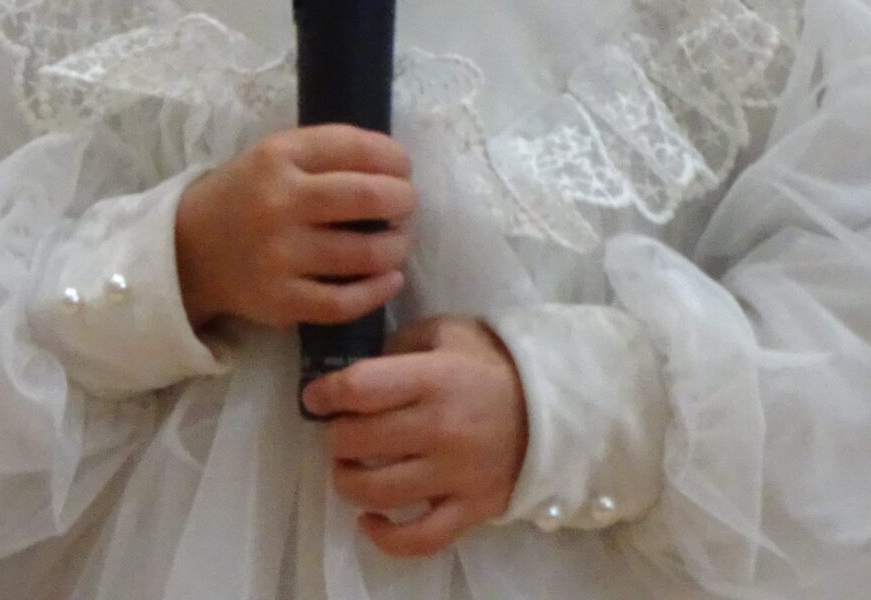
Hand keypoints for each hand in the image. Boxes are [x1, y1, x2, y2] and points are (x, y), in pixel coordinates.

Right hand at [173, 126, 414, 330]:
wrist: (191, 249)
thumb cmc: (248, 195)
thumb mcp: (276, 155)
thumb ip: (328, 152)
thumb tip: (396, 165)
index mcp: (279, 156)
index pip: (357, 148)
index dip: (395, 159)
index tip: (403, 168)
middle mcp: (279, 202)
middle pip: (368, 198)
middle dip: (403, 200)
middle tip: (406, 205)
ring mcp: (279, 256)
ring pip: (365, 253)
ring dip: (397, 246)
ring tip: (397, 241)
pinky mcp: (281, 301)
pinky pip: (345, 301)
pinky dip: (378, 291)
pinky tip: (390, 279)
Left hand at [303, 317, 529, 558]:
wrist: (557, 407)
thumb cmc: (492, 364)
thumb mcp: (448, 333)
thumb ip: (402, 344)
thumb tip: (360, 371)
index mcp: (433, 378)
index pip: (359, 388)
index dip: (325, 394)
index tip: (314, 398)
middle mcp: (440, 428)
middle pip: (359, 441)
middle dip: (335, 437)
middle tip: (338, 432)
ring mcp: (455, 474)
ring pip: (378, 491)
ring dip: (348, 482)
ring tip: (348, 470)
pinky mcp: (470, 509)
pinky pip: (418, 538)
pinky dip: (385, 536)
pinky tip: (368, 520)